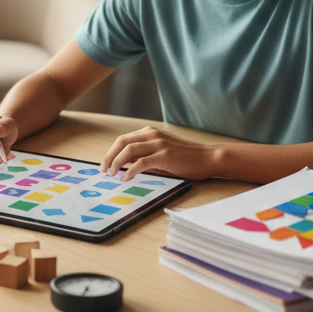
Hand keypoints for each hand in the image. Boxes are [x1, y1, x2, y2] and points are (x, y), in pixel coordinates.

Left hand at [100, 126, 219, 181]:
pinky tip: (126, 178)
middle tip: (103, 170)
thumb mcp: (161, 153)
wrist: (208, 157)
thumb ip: (143, 157)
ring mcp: (158, 144)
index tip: (105, 164)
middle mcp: (152, 135)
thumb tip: (123, 166)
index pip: (123, 140)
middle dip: (109, 157)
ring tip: (112, 174)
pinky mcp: (164, 155)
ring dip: (116, 163)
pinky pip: (141, 162)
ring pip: (128, 150)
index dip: (111, 152)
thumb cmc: (186, 158)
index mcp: (150, 133)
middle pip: (121, 142)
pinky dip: (130, 171)